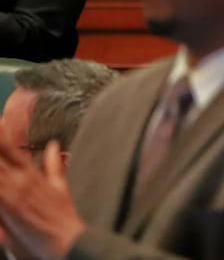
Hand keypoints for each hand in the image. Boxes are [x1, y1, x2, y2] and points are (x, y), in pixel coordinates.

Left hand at [0, 131, 84, 259]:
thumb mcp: (60, 187)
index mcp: (32, 174)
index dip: (1, 133)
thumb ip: (54, 165)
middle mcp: (20, 180)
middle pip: (0, 156)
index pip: (12, 148)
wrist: (67, 240)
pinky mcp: (7, 207)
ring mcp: (11, 194)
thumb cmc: (64, 216)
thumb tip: (54, 146)